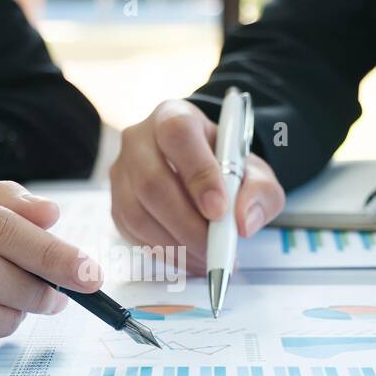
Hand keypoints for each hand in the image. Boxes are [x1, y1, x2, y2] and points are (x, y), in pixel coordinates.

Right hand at [111, 99, 284, 274]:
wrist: (201, 174)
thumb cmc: (224, 167)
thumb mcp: (255, 172)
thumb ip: (259, 191)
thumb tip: (243, 223)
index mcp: (174, 116)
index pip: (178, 135)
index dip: (198, 174)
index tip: (220, 211)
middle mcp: (139, 140)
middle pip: (152, 181)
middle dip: (187, 224)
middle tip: (217, 249)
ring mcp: (122, 174)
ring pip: (138, 213)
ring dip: (176, 245)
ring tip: (208, 259)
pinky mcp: (116, 205)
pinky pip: (132, 233)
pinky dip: (164, 253)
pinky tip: (190, 258)